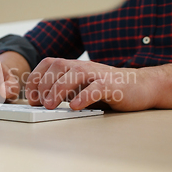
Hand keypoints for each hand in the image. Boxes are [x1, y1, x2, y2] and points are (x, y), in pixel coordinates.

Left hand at [25, 58, 159, 110]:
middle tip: (40, 104)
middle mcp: (83, 66)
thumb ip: (64, 91)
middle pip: (57, 68)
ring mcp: (98, 74)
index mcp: (73, 66)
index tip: (30, 97)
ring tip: (50, 106)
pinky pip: (96, 88)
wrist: (141, 86)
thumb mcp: (81, 87)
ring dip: (59, 90)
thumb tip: (41, 102)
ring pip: (74, 75)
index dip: (35, 79)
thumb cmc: (107, 89)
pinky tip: (76, 106)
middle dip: (44, 86)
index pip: (48, 64)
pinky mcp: (112, 86)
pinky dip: (84, 96)